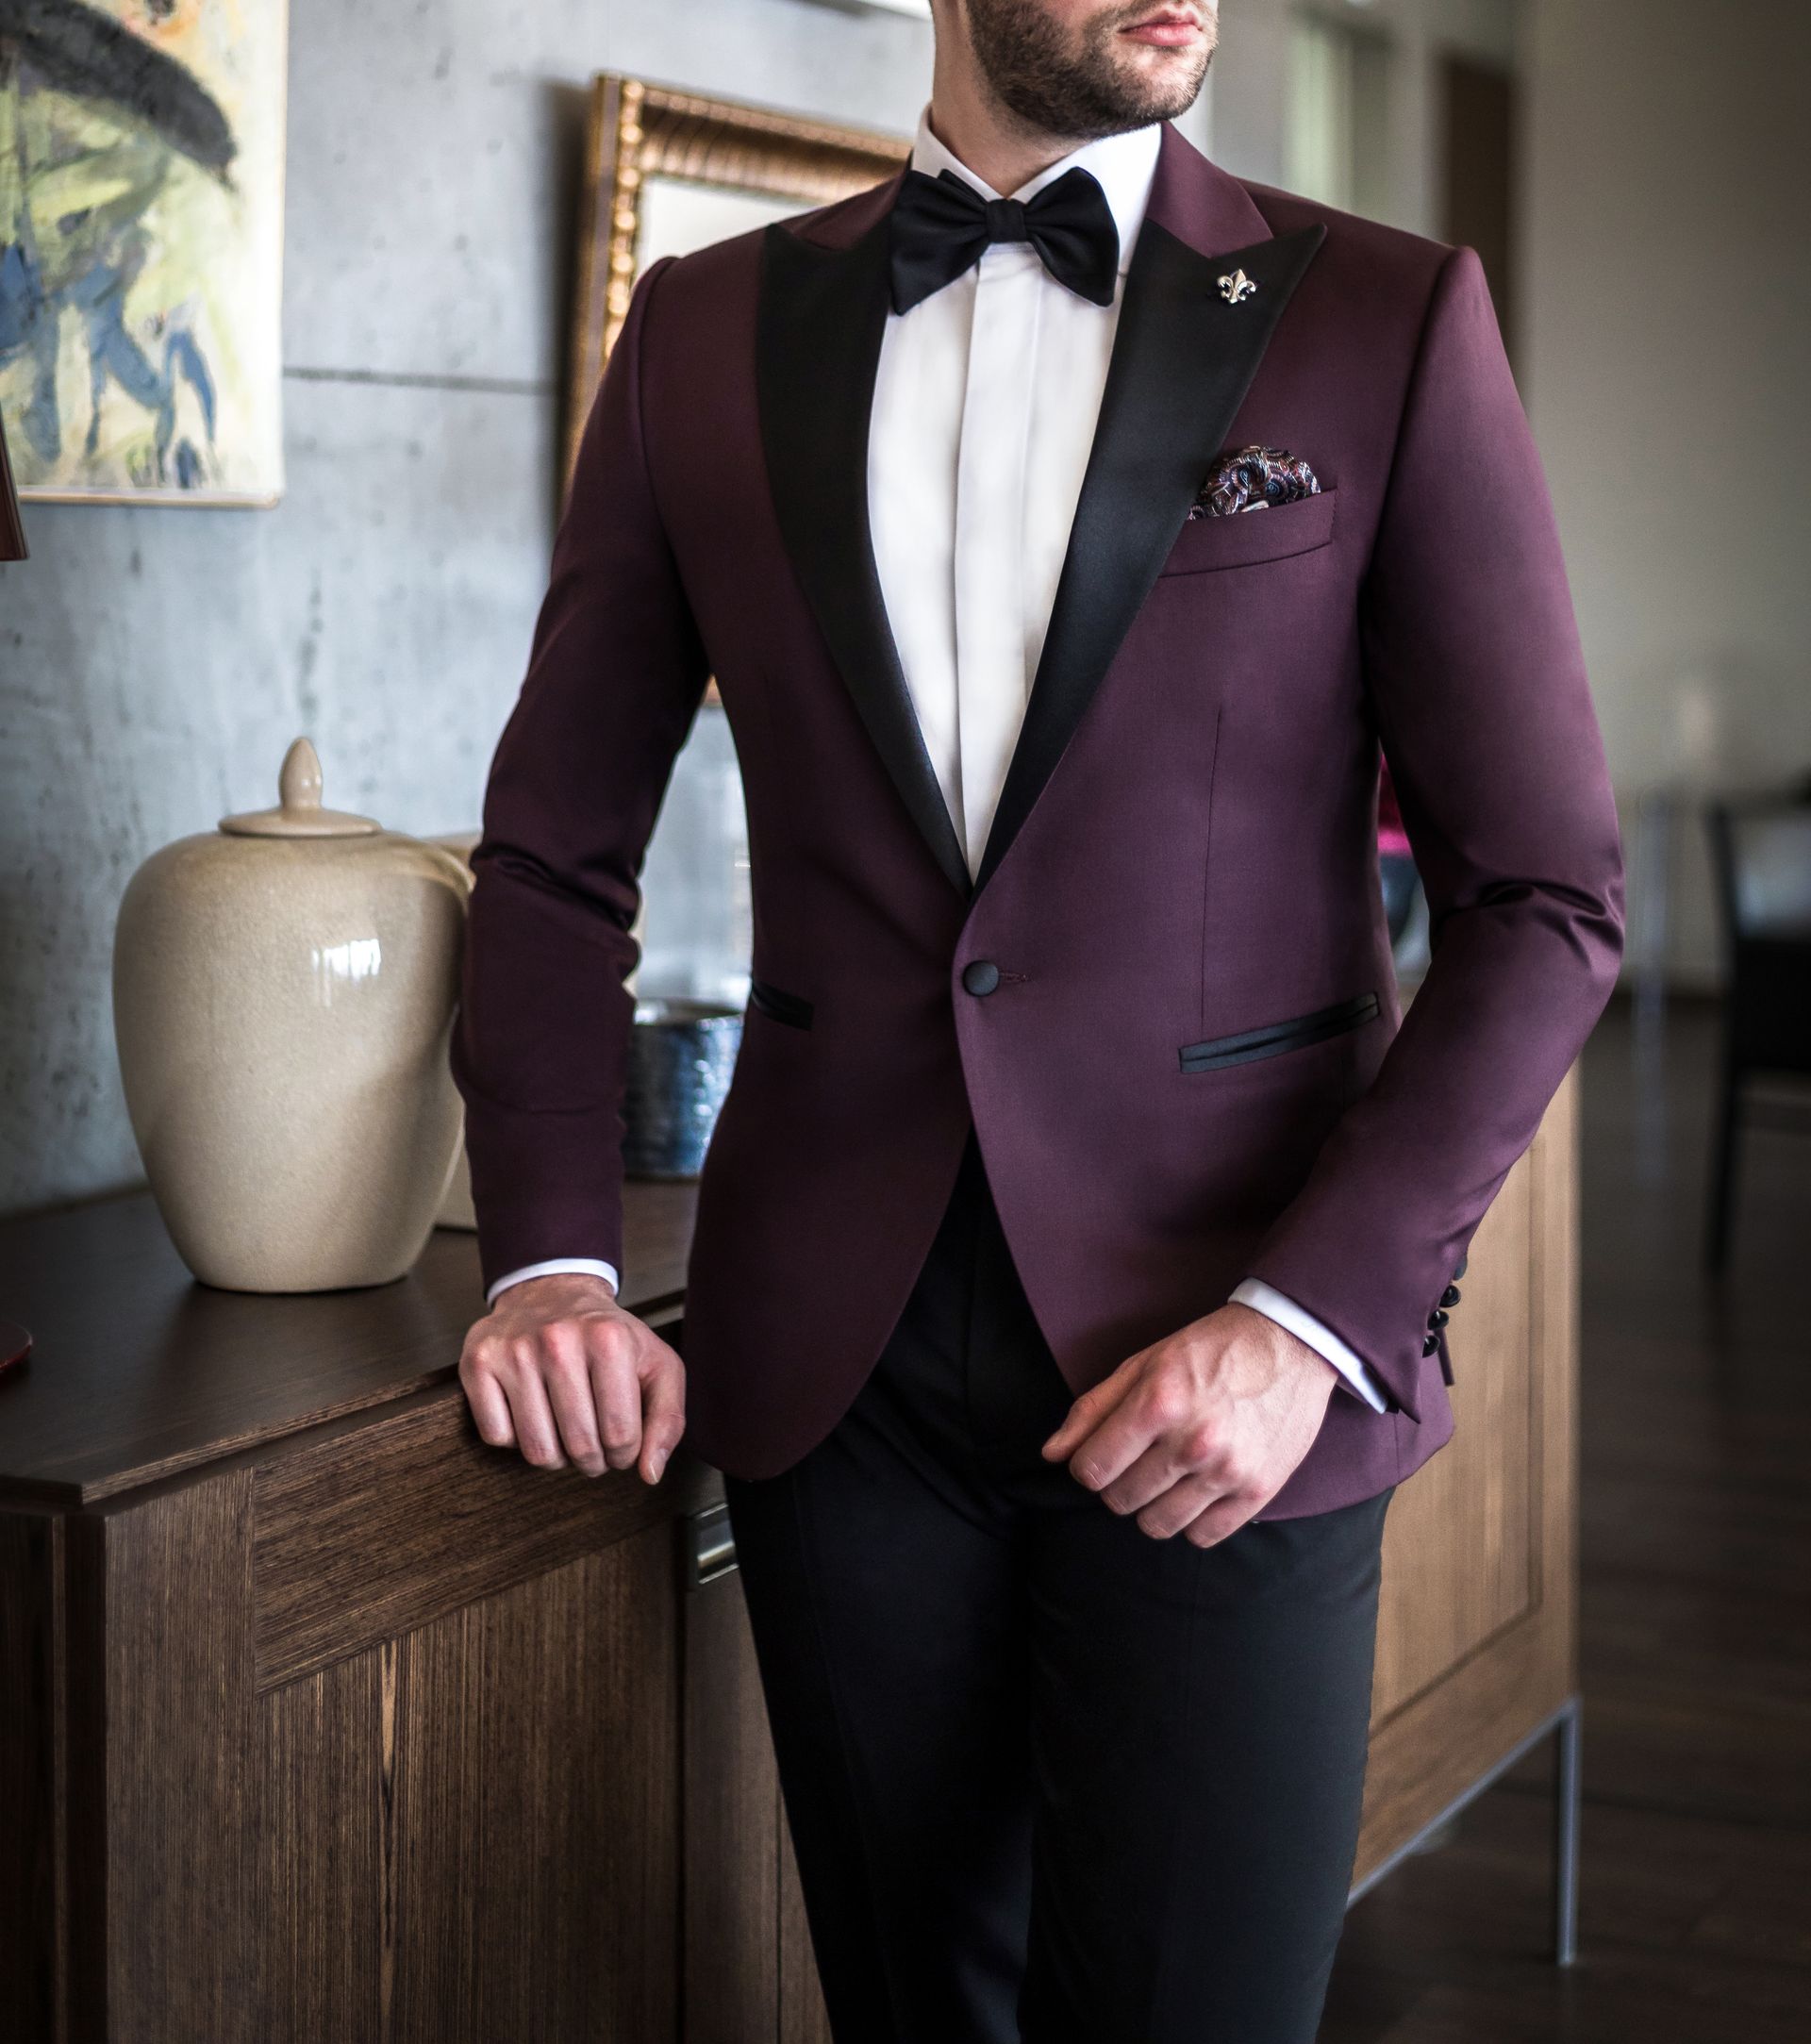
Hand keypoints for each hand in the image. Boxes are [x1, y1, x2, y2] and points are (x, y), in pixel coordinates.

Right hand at [458, 1273, 684, 1482]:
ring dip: (557, 1457)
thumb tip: (650, 1473)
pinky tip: (532, 1413)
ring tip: (566, 1432)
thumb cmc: (608, 1336)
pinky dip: (516, 1438)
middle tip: (594, 1445)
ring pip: (537, 1450)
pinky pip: (497, 1437)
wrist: (552, 1291)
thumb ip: (668, 1420)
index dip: (625, 1454)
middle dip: (593, 1460)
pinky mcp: (478, 1362)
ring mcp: (513, 1351)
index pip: (620, 1436)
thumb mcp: (657, 1366)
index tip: (621, 1443)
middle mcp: (558, 1341)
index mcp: (609, 1340)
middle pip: (579, 1446)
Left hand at [1041, 1303, 1336, 1546]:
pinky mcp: (1258, 1491)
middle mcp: (1192, 1442)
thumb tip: (1052, 1454)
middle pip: (1120, 1500)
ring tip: (1165, 1477)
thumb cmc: (1209, 1350)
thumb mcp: (1143, 1364)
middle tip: (1137, 1461)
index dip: (1087, 1466)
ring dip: (1151, 1507)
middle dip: (1117, 1484)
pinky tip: (1195, 1491)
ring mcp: (1227, 1471)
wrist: (1289, 1345)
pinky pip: (1203, 1537)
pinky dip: (1191, 1521)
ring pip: (1157, 1525)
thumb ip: (1093, 1409)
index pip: (1091, 1469)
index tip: (1100, 1456)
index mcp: (1158, 1404)